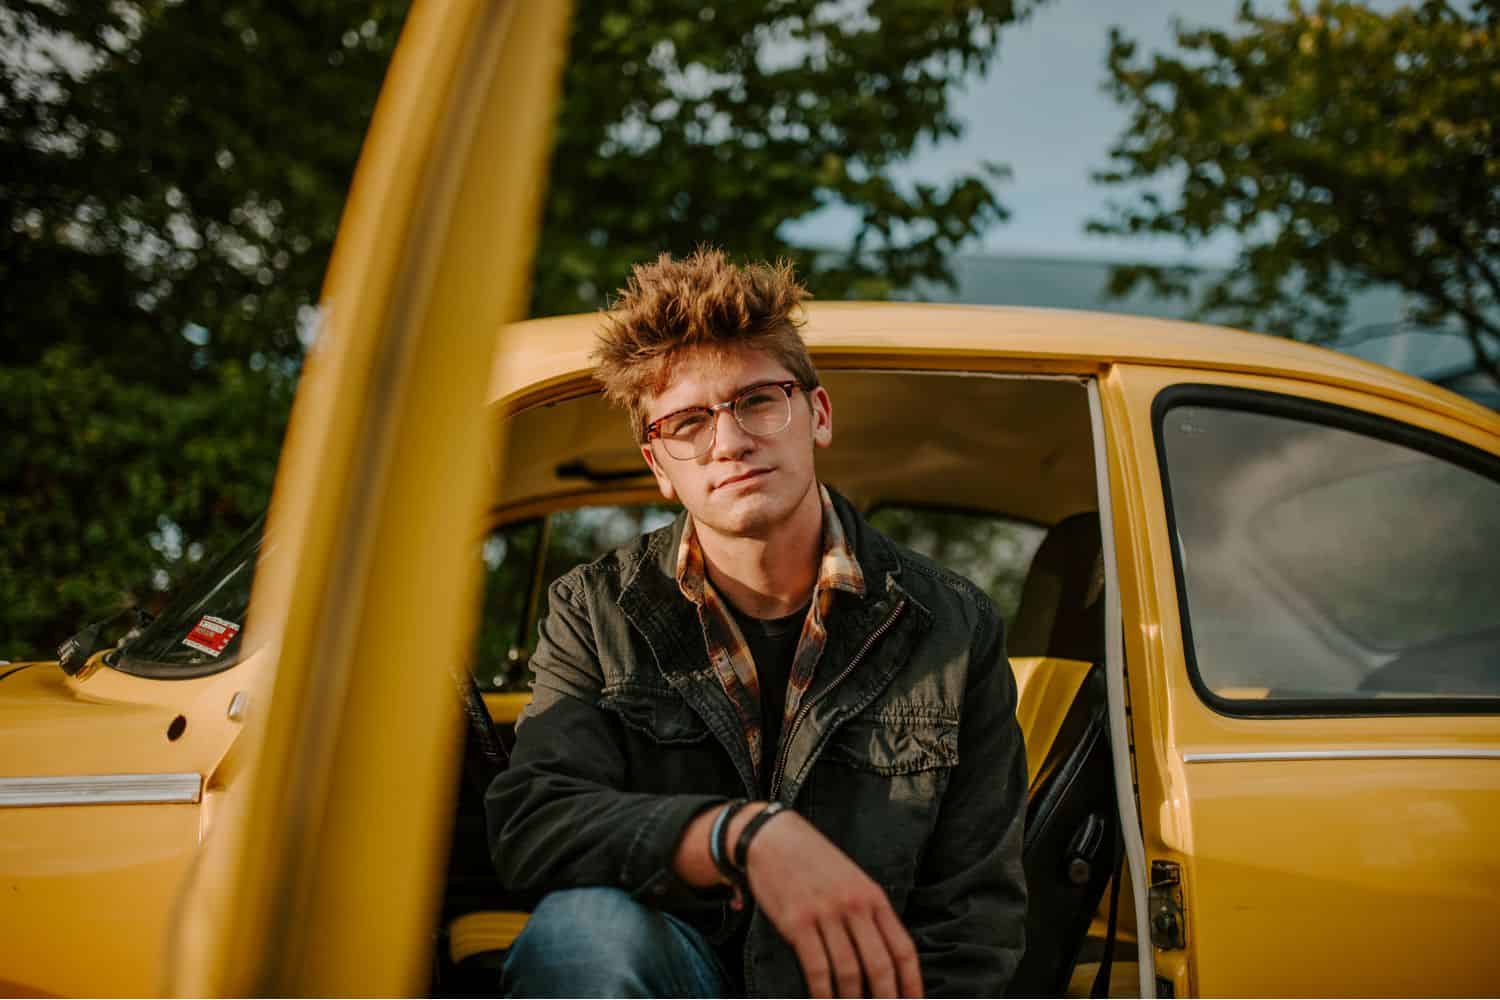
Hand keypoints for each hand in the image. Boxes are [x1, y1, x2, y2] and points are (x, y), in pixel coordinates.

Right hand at [742, 807, 922, 998]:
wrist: (772, 838)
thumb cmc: (813, 862)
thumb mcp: (852, 881)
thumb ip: (869, 915)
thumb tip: (883, 961)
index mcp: (873, 897)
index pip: (903, 949)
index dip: (911, 983)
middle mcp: (854, 905)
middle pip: (880, 965)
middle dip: (885, 999)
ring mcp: (826, 913)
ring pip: (849, 972)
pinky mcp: (798, 922)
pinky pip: (817, 968)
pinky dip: (823, 994)